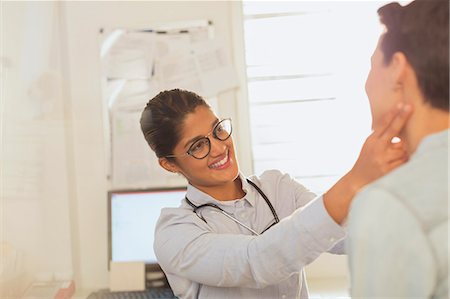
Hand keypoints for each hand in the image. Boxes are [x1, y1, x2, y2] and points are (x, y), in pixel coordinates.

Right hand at [323, 102, 412, 223]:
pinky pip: (403, 161)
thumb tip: (400, 130)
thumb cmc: (367, 160)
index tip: (400, 104)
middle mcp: (375, 148)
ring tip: (391, 158)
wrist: (357, 180)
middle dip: (401, 118)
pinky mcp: (387, 170)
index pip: (383, 125)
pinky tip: (393, 165)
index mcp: (371, 141)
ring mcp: (382, 159)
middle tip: (409, 107)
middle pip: (392, 131)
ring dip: (402, 152)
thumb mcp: (370, 146)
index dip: (392, 114)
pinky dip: (402, 162)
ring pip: (402, 149)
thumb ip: (382, 137)